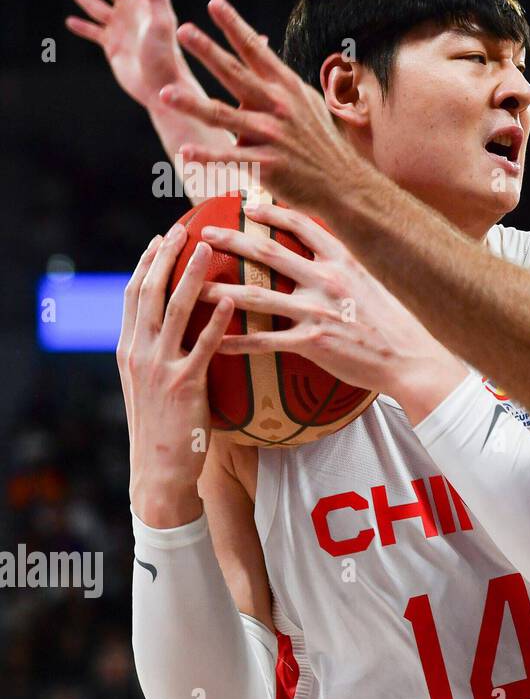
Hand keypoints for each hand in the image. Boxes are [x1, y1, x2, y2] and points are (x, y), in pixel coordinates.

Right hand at [64, 0, 192, 112]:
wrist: (162, 90)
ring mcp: (121, 27)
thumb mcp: (161, 22)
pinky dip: (82, 26)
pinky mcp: (113, 46)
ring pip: (97, 4)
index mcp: (144, 0)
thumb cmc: (166, 57)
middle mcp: (132, 10)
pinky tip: (71, 22)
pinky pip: (93, 31)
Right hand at [119, 224, 234, 526]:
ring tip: (210, 249)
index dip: (147, 262)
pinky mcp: (184, 385)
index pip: (132, 294)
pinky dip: (217, 320)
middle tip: (187, 228)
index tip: (163, 236)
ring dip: (192, 276)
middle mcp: (138, 352)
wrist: (160, 470)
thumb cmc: (165, 426)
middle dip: (167, 256)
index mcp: (128, 348)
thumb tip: (180, 325)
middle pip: (148, 292)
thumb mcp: (151, 383)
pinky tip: (231, 299)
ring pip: (174, 310)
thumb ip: (161, 351)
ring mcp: (159, 368)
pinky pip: (204, 346)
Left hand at [158, 0, 372, 216]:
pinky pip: (231, 159)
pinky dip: (207, 157)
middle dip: (208, 51)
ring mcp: (272, 136)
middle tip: (183, 30)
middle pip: (236, 74)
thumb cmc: (321, 143)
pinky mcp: (268, 165)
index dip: (235, 26)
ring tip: (165, 93)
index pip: (256, 51)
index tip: (214, 3)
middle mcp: (278, 106)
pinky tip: (185, 153)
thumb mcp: (308, 104)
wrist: (344, 184)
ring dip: (193, 105)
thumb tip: (265, 54)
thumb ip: (282, 81)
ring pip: (224, 116)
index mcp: (286, 88)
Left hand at [196, 202, 464, 420]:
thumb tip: (333, 256)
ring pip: (256, 296)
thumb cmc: (398, 324)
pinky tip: (214, 343)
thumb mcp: (377, 283)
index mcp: (344, 260)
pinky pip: (265, 341)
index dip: (271, 211)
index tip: (246, 205)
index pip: (302, 224)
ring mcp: (319, 311)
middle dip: (230, 240)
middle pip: (268, 252)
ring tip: (191, 289)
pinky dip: (236, 341)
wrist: (414, 359)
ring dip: (219, 291)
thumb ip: (350, 267)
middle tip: (202, 234)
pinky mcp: (313, 343)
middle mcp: (328, 279)